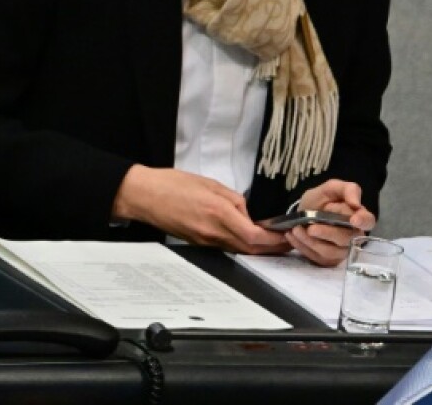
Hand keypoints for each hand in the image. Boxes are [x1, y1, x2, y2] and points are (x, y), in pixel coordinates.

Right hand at [113, 166, 289, 254]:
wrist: (144, 196)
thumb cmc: (171, 184)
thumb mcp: (208, 183)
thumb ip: (232, 198)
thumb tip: (246, 211)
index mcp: (218, 213)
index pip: (255, 235)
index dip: (274, 238)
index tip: (286, 233)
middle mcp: (213, 232)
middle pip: (251, 249)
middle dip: (272, 248)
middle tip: (287, 242)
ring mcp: (205, 240)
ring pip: (239, 250)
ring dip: (258, 248)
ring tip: (272, 240)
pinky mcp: (198, 242)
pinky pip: (225, 246)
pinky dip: (241, 244)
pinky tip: (246, 237)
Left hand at [285, 179, 374, 266]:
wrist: (300, 214)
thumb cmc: (319, 201)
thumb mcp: (330, 189)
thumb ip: (346, 189)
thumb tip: (356, 203)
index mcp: (357, 217)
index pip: (368, 221)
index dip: (363, 221)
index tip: (354, 220)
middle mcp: (353, 236)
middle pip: (346, 239)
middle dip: (327, 233)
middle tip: (310, 228)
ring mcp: (341, 250)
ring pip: (330, 252)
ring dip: (310, 241)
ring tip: (296, 229)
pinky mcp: (328, 260)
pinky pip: (317, 258)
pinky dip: (302, 246)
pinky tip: (292, 236)